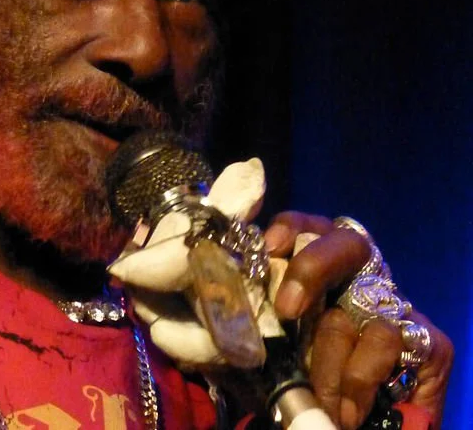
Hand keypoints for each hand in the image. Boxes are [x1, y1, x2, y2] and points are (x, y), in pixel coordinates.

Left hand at [265, 212, 453, 429]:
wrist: (350, 429)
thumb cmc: (303, 388)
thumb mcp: (267, 357)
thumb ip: (246, 331)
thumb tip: (207, 318)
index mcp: (320, 273)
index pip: (307, 228)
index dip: (290, 227)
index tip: (270, 245)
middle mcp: (362, 279)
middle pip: (347, 242)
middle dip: (313, 266)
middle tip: (287, 307)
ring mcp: (396, 307)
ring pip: (360, 305)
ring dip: (329, 358)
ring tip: (319, 399)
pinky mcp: (428, 342)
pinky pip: (388, 342)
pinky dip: (361, 376)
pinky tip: (348, 410)